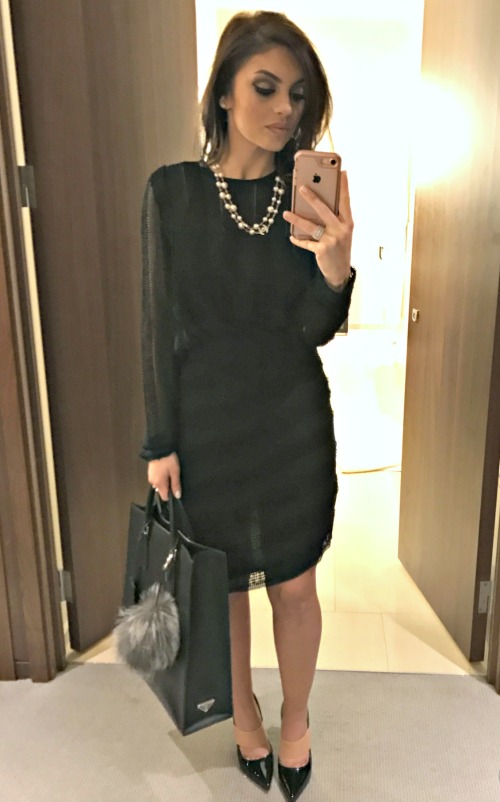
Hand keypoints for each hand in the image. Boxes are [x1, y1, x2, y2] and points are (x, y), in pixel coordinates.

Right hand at [147, 453, 181, 500]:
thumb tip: (177, 496)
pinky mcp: (150, 472)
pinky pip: (157, 479)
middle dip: (168, 487)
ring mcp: (150, 477)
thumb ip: (176, 484)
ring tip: (170, 473)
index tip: (176, 489)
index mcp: (159, 484)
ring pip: (159, 485)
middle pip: (162, 491)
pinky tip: (165, 471)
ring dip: (165, 482)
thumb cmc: (168, 461)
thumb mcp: (175, 472)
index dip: (171, 495)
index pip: (164, 497)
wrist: (159, 448)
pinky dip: (161, 478)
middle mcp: (153, 483)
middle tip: (174, 478)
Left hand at [283, 171, 353, 289]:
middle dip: (312, 198)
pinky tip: (292, 236)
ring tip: (286, 213)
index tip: (342, 172)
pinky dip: (298, 239)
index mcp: (348, 222)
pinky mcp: (322, 250)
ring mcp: (332, 240)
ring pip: (311, 226)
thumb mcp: (343, 232)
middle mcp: (341, 229)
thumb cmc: (340, 248)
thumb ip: (336, 219)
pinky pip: (306, 242)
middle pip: (325, 210)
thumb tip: (319, 203)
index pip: (346, 201)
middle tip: (302, 188)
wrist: (340, 272)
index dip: (344, 186)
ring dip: (297, 219)